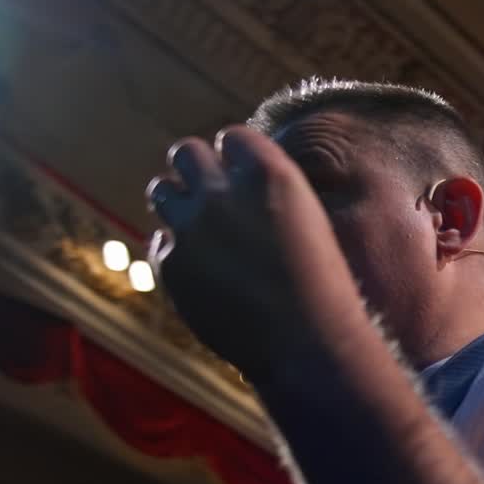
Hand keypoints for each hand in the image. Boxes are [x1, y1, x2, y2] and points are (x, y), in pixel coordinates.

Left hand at [145, 126, 366, 378]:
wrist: (306, 346)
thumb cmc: (322, 287)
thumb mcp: (308, 221)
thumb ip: (267, 191)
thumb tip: (232, 179)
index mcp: (269, 173)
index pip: (232, 137)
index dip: (236, 156)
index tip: (241, 174)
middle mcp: (223, 192)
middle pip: (187, 152)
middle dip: (197, 169)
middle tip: (209, 192)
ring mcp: (192, 228)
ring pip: (161, 189)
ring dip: (178, 201)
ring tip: (197, 225)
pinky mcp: (171, 266)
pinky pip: (160, 241)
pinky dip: (177, 251)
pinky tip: (204, 270)